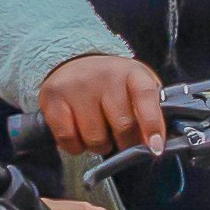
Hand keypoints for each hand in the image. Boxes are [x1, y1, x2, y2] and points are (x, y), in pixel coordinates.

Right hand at [39, 50, 170, 158]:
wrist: (75, 62)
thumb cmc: (113, 85)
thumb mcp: (136, 89)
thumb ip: (150, 112)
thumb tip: (156, 145)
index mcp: (131, 73)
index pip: (146, 97)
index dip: (152, 124)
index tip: (155, 147)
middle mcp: (105, 75)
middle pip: (122, 126)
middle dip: (126, 142)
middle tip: (123, 139)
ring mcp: (77, 86)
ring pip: (95, 139)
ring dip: (100, 146)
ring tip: (99, 132)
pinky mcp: (53, 98)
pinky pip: (69, 140)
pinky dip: (76, 147)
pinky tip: (79, 134)